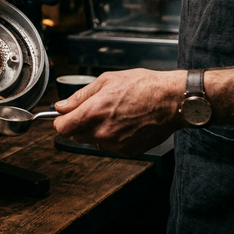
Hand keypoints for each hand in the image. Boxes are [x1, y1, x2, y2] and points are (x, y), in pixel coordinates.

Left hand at [53, 69, 185, 157]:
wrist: (172, 100)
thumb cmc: (143, 86)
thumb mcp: (106, 80)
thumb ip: (80, 96)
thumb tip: (61, 106)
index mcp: (94, 111)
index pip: (62, 128)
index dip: (61, 122)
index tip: (65, 117)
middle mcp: (103, 131)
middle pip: (76, 136)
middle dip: (80, 125)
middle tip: (96, 111)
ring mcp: (116, 144)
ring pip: (94, 141)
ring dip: (97, 131)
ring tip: (115, 115)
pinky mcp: (128, 152)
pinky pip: (111, 147)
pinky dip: (113, 138)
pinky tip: (125, 124)